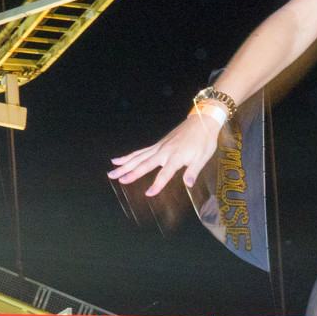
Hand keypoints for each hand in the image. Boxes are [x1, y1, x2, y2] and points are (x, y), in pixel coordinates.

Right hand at [109, 108, 223, 196]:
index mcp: (176, 156)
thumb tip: (188, 184)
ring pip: (138, 157)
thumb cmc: (205, 141)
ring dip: (124, 165)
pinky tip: (119, 159)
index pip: (165, 173)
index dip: (157, 184)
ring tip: (111, 172)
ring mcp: (159, 147)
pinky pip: (141, 151)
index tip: (149, 193)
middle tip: (118, 179)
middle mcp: (164, 151)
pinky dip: (129, 156)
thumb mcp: (203, 157)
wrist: (202, 122)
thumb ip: (193, 171)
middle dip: (131, 173)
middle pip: (145, 164)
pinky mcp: (158, 144)